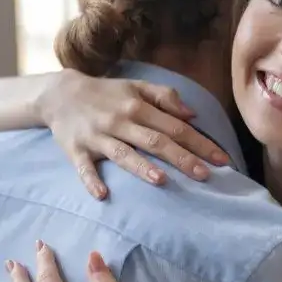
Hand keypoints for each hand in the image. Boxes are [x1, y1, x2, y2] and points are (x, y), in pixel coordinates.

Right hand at [43, 71, 230, 199]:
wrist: (59, 94)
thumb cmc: (106, 93)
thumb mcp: (136, 87)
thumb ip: (165, 97)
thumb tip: (192, 115)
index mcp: (137, 107)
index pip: (175, 127)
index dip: (200, 143)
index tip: (221, 159)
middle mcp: (120, 122)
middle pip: (155, 141)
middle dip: (181, 158)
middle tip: (205, 175)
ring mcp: (97, 137)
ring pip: (123, 154)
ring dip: (141, 167)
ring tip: (161, 181)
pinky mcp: (76, 151)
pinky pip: (84, 168)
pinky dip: (92, 181)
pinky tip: (103, 195)